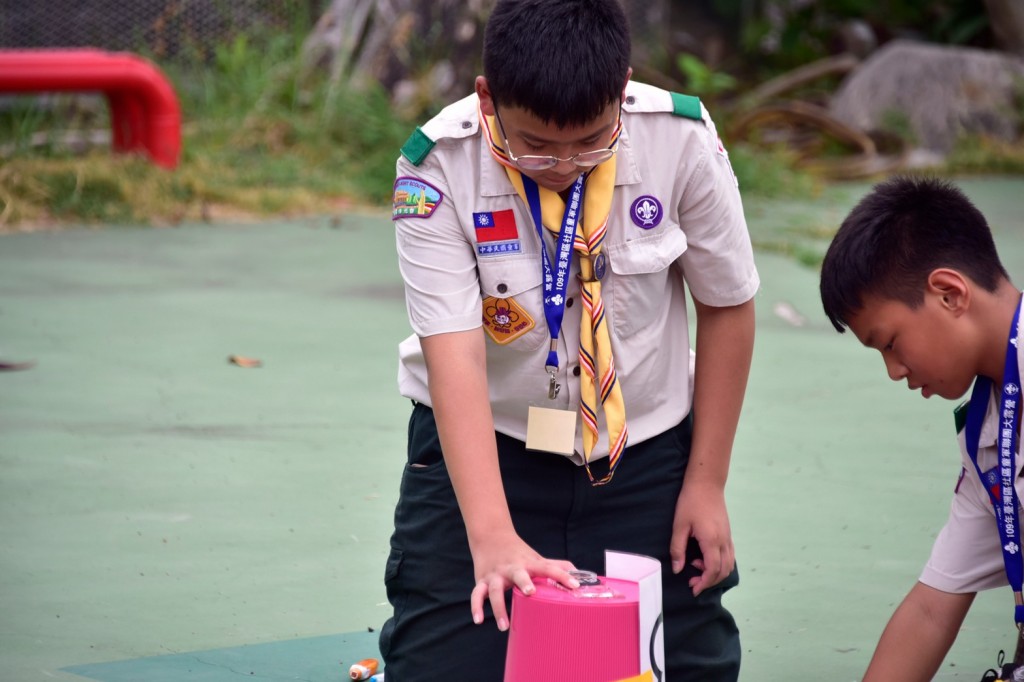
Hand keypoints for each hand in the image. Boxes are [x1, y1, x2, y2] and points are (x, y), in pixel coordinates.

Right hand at [468, 530, 577, 630]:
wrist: (491, 536)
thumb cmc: (519, 552)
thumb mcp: (537, 558)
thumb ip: (556, 565)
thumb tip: (579, 572)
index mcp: (529, 563)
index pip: (549, 567)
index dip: (562, 575)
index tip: (575, 585)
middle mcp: (512, 568)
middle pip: (518, 573)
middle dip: (523, 582)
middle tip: (530, 593)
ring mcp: (496, 574)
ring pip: (494, 589)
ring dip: (498, 606)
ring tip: (504, 626)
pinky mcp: (482, 580)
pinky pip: (477, 594)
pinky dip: (476, 607)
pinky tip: (479, 620)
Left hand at [670, 481, 733, 595]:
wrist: (706, 483)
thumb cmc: (690, 502)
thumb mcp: (679, 525)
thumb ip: (678, 549)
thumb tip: (678, 569)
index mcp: (712, 541)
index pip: (712, 570)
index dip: (704, 583)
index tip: (693, 589)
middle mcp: (724, 542)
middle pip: (723, 571)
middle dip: (709, 581)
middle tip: (693, 583)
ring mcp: (728, 537)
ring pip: (729, 564)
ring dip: (715, 573)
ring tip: (697, 568)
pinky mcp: (728, 533)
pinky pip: (730, 556)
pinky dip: (720, 564)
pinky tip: (705, 559)